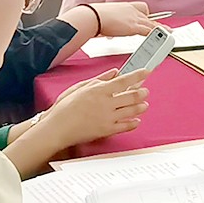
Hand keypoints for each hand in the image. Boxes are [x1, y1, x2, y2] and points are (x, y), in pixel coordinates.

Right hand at [37, 67, 151, 148]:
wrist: (58, 127)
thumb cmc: (65, 107)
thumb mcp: (80, 87)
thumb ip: (100, 78)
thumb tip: (114, 72)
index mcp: (99, 90)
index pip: (123, 81)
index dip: (137, 76)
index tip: (146, 72)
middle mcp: (105, 103)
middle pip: (131, 96)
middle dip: (142, 93)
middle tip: (146, 91)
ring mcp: (108, 117)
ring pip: (131, 111)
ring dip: (140, 107)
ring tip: (144, 105)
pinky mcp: (107, 130)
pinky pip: (125, 126)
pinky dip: (134, 123)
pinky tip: (137, 121)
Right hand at [83, 2, 160, 37]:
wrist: (92, 16)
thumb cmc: (93, 16)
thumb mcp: (103, 16)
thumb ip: (107, 20)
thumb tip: (102, 27)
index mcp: (124, 7)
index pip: (140, 8)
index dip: (146, 15)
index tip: (149, 18)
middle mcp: (131, 11)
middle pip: (148, 17)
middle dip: (156, 23)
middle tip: (165, 28)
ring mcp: (134, 19)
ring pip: (151, 24)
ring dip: (161, 29)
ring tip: (169, 33)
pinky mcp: (134, 27)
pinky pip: (149, 31)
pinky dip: (157, 34)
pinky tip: (163, 37)